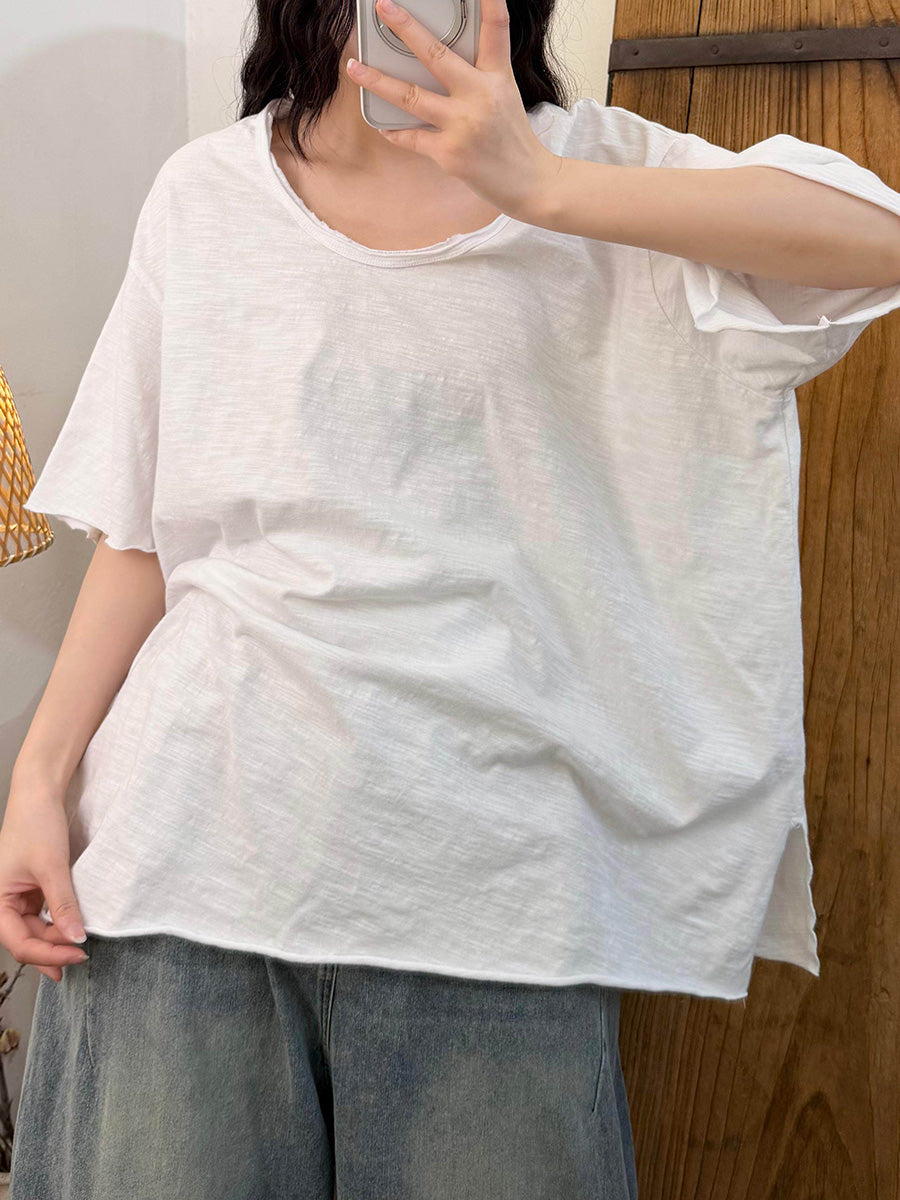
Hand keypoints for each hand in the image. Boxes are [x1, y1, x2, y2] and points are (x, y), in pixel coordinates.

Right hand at [0, 777, 88, 982]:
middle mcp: (2, 901)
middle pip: (25, 939)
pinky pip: (42, 914)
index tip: (76, 956)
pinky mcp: (30, 888)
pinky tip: (71, 931)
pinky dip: (57, 924)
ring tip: (78, 949)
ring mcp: (16, 895)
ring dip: (55, 940)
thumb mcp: (52, 867)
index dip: (47, 954)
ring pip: (34, 930)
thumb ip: (63, 905)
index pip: (18, 942)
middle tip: (81, 957)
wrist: (39, 793)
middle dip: (52, 950)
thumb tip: (76, 939)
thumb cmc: (36, 823)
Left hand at [346, 0, 563, 223]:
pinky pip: (411, 137)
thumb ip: (479, 76)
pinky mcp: (449, 153)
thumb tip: (439, 63)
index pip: (495, 29)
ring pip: (410, 96)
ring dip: (377, 81)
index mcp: (497, 77)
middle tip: (383, 7)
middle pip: (436, 55)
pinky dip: (394, 132)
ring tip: (354, 67)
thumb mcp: (506, 96)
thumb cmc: (513, 139)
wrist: (529, 182)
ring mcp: (462, 125)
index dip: (488, 1)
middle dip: (406, 29)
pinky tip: (381, 125)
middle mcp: (479, 96)